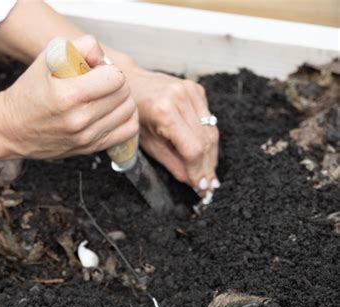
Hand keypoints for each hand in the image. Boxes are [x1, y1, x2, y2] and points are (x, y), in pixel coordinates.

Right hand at [0, 35, 138, 160]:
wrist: (13, 128)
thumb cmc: (30, 92)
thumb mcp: (47, 59)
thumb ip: (80, 47)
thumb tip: (103, 58)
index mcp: (70, 95)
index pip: (115, 78)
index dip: (109, 69)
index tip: (97, 71)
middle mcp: (80, 120)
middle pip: (124, 95)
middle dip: (116, 83)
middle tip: (101, 83)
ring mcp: (87, 137)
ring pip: (128, 112)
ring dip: (122, 100)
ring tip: (105, 97)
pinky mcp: (90, 148)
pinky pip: (127, 132)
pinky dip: (126, 119)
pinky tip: (112, 112)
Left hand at [125, 67, 218, 195]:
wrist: (130, 84)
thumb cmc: (134, 115)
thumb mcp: (148, 144)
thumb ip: (172, 164)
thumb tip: (192, 182)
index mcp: (165, 112)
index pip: (193, 150)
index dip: (199, 171)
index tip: (202, 188)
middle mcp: (181, 98)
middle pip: (206, 141)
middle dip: (208, 166)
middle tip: (210, 186)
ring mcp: (191, 91)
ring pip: (212, 131)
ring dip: (212, 155)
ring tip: (209, 173)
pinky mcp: (197, 89)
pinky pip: (209, 120)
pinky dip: (208, 139)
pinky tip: (204, 152)